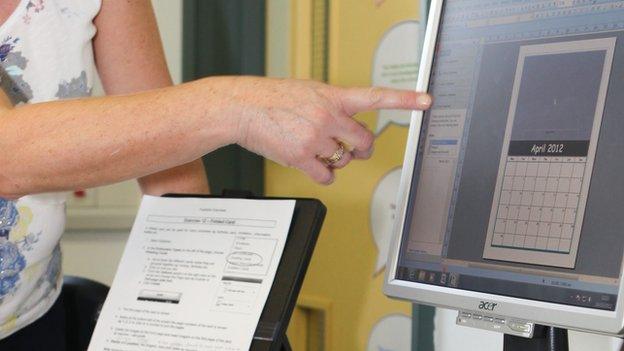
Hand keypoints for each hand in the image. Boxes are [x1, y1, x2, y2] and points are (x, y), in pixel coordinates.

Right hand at [230, 77, 431, 183]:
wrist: (244, 107)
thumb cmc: (274, 97)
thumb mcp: (310, 90)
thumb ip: (335, 104)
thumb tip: (350, 123)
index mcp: (334, 97)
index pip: (376, 97)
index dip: (404, 99)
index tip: (426, 101)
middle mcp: (328, 116)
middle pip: (365, 142)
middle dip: (360, 148)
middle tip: (351, 148)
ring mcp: (316, 137)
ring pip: (344, 160)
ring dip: (336, 160)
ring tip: (316, 148)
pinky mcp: (301, 157)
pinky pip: (327, 176)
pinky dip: (324, 174)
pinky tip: (312, 164)